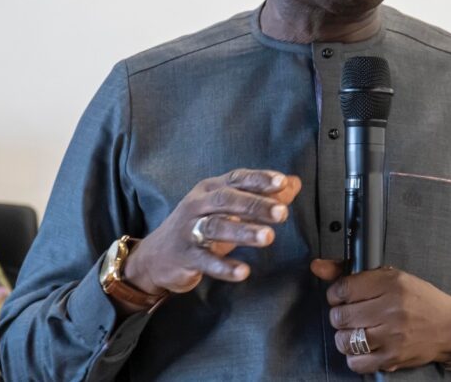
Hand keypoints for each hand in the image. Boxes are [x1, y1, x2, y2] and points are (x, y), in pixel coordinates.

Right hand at [122, 169, 300, 297]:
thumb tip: (294, 183)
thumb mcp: (229, 210)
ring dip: (243, 231)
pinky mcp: (184, 256)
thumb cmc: (200, 228)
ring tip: (269, 238)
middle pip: (227, 199)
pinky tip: (244, 271)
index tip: (282, 182)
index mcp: (211, 189)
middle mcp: (198, 204)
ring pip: (216, 226)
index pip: (237, 178)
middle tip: (282, 213)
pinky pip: (205, 260)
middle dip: (255, 205)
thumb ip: (262, 197)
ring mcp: (189, 230)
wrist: (156, 257)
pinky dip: (224, 266)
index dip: (259, 179)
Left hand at [310, 260, 450, 373]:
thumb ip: (350, 271)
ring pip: (344, 340)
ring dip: (344, 336)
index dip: (336, 294)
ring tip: (355, 331)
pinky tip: (363, 347)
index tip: (341, 296)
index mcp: (391, 283)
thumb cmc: (418, 299)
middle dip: (339, 315)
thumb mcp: (390, 276)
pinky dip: (354, 356)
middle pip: (341, 316)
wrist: (449, 326)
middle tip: (350, 314)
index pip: (343, 288)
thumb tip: (316, 267)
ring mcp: (392, 336)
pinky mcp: (392, 358)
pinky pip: (356, 362)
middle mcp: (391, 309)